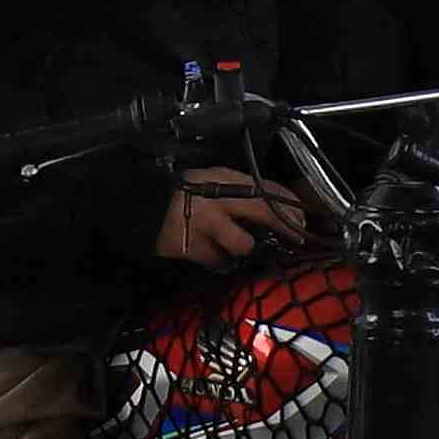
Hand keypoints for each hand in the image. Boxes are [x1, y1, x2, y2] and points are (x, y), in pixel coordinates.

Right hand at [151, 167, 309, 273]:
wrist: (136, 208)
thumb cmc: (176, 194)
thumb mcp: (207, 181)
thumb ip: (237, 190)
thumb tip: (278, 208)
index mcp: (219, 177)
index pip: (264, 186)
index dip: (288, 203)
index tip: (302, 216)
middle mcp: (214, 199)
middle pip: (263, 211)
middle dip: (285, 225)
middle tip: (297, 236)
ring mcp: (204, 226)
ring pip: (242, 245)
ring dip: (238, 247)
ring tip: (224, 243)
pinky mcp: (192, 249)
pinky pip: (217, 261)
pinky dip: (215, 259)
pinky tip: (205, 250)